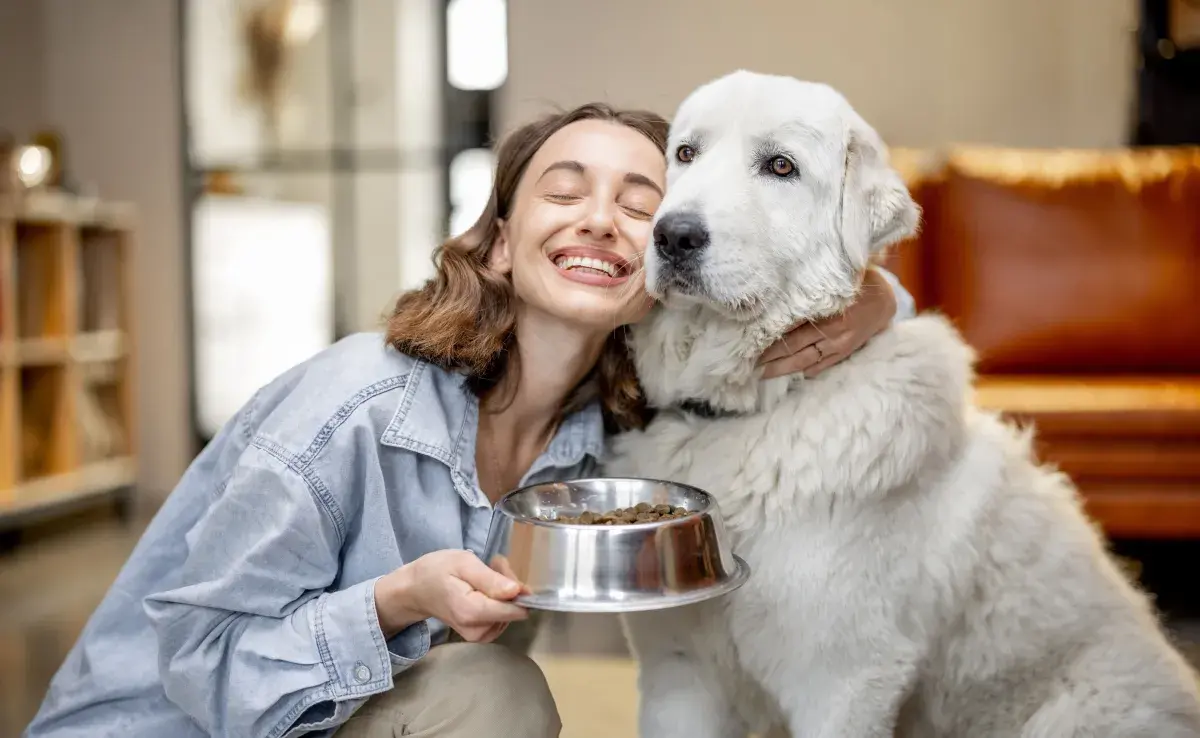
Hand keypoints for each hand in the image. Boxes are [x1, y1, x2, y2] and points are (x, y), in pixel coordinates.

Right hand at [374, 550, 528, 642]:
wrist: (416, 590)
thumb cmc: (437, 571)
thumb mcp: (463, 564)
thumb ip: (490, 579)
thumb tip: (517, 591)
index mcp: (472, 613)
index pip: (514, 609)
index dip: (516, 587)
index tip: (501, 569)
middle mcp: (477, 631)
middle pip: (514, 608)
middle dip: (508, 583)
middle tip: (491, 564)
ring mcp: (480, 636)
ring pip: (511, 611)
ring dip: (503, 589)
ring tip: (484, 573)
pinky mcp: (482, 635)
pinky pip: (504, 616)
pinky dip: (499, 599)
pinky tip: (485, 586)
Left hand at [758, 268, 896, 378]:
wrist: (885, 299)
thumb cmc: (853, 284)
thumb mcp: (830, 283)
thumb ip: (806, 292)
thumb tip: (775, 299)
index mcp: (824, 311)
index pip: (789, 328)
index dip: (768, 339)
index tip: (748, 345)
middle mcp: (830, 331)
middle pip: (792, 348)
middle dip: (769, 358)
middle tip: (747, 365)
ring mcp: (838, 344)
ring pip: (804, 360)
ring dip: (782, 369)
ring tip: (762, 375)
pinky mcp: (845, 352)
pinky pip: (823, 365)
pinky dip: (807, 370)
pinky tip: (793, 375)